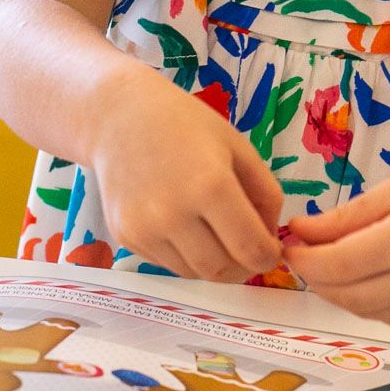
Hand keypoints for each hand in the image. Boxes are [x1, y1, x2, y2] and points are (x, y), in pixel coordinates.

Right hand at [86, 73, 282, 283]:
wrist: (118, 116)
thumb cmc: (184, 124)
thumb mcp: (238, 148)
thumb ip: (265, 194)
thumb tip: (269, 238)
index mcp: (211, 186)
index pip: (251, 250)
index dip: (269, 257)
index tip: (271, 249)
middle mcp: (173, 214)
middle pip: (221, 272)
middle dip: (243, 267)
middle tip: (247, 249)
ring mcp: (144, 229)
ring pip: (193, 274)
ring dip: (213, 263)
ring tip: (215, 234)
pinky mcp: (124, 237)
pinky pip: (166, 263)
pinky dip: (184, 255)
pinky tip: (183, 223)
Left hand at [282, 165, 389, 325]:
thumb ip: (344, 217)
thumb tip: (297, 232)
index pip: (340, 265)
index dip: (306, 261)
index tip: (288, 246)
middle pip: (347, 294)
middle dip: (315, 277)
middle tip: (302, 254)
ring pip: (362, 311)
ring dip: (335, 291)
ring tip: (327, 263)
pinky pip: (384, 317)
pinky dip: (362, 301)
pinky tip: (360, 277)